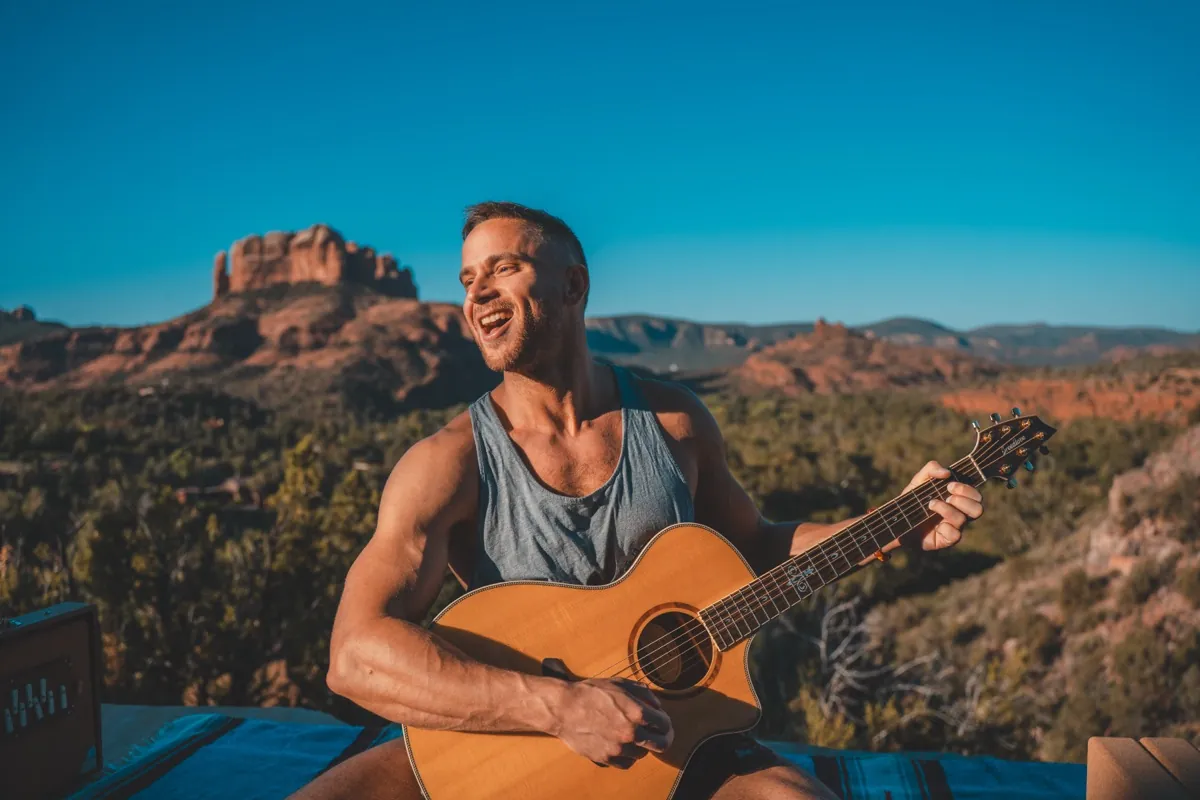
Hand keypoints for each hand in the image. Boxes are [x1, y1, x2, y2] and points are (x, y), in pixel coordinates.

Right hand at [547, 678, 673, 768]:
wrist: (564, 708)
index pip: (665, 723)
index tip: (662, 721)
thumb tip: (657, 705)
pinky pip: (627, 763)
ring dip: (642, 745)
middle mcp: (631, 732)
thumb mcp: (620, 684)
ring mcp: (619, 748)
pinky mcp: (607, 758)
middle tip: (659, 735)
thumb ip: (643, 693)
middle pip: (661, 744)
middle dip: (663, 738)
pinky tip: (623, 746)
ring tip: (633, 736)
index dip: (665, 721)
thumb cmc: (590, 693)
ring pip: (643, 753)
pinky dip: (628, 756)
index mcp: (637, 712)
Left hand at [902, 461, 982, 550]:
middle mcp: (960, 514)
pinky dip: (945, 527)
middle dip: (963, 500)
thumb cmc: (913, 500)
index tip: (950, 486)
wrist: (898, 521)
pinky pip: (955, 535)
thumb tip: (947, 472)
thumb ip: (931, 469)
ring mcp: (954, 528)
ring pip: (964, 519)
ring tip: (931, 505)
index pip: (976, 495)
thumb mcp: (919, 481)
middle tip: (947, 496)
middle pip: (978, 509)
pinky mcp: (947, 540)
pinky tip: (934, 525)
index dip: (967, 490)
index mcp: (958, 499)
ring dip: (947, 510)